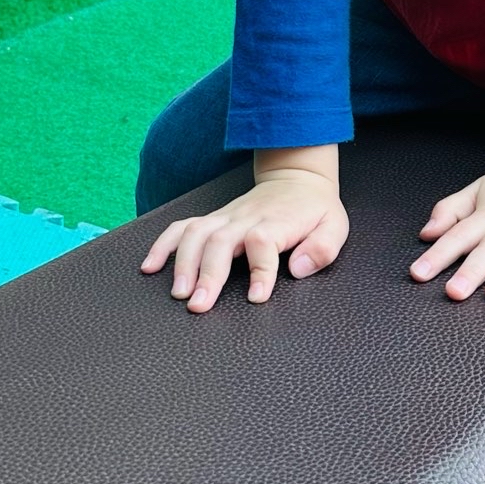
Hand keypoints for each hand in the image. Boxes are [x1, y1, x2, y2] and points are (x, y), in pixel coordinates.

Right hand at [140, 150, 345, 311]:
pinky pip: (181, 227)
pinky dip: (162, 245)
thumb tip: (297, 268)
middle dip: (208, 274)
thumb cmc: (314, 210)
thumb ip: (322, 249)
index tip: (256, 297)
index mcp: (276, 222)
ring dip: (182, 262)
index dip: (260, 270)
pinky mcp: (212, 219)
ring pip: (195, 233)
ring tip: (178, 292)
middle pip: (220, 241)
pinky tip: (149, 267)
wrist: (296, 178)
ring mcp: (225, 217)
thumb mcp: (334, 226)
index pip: (263, 242)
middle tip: (198, 305)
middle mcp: (245, 219)